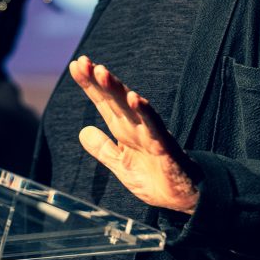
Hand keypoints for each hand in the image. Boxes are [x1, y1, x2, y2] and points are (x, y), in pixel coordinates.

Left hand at [69, 55, 200, 213]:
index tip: (75, 65)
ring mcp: (150, 132)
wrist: (183, 197)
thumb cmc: (155, 179)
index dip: (89, 84)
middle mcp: (135, 125)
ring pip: (131, 106)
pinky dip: (144, 111)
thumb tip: (83, 131)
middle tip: (83, 62)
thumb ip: (103, 148)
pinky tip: (133, 98)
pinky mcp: (165, 145)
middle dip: (99, 79)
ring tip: (102, 72)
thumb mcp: (120, 165)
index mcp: (124, 129)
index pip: (103, 102)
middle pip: (114, 98)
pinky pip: (153, 125)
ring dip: (116, 88)